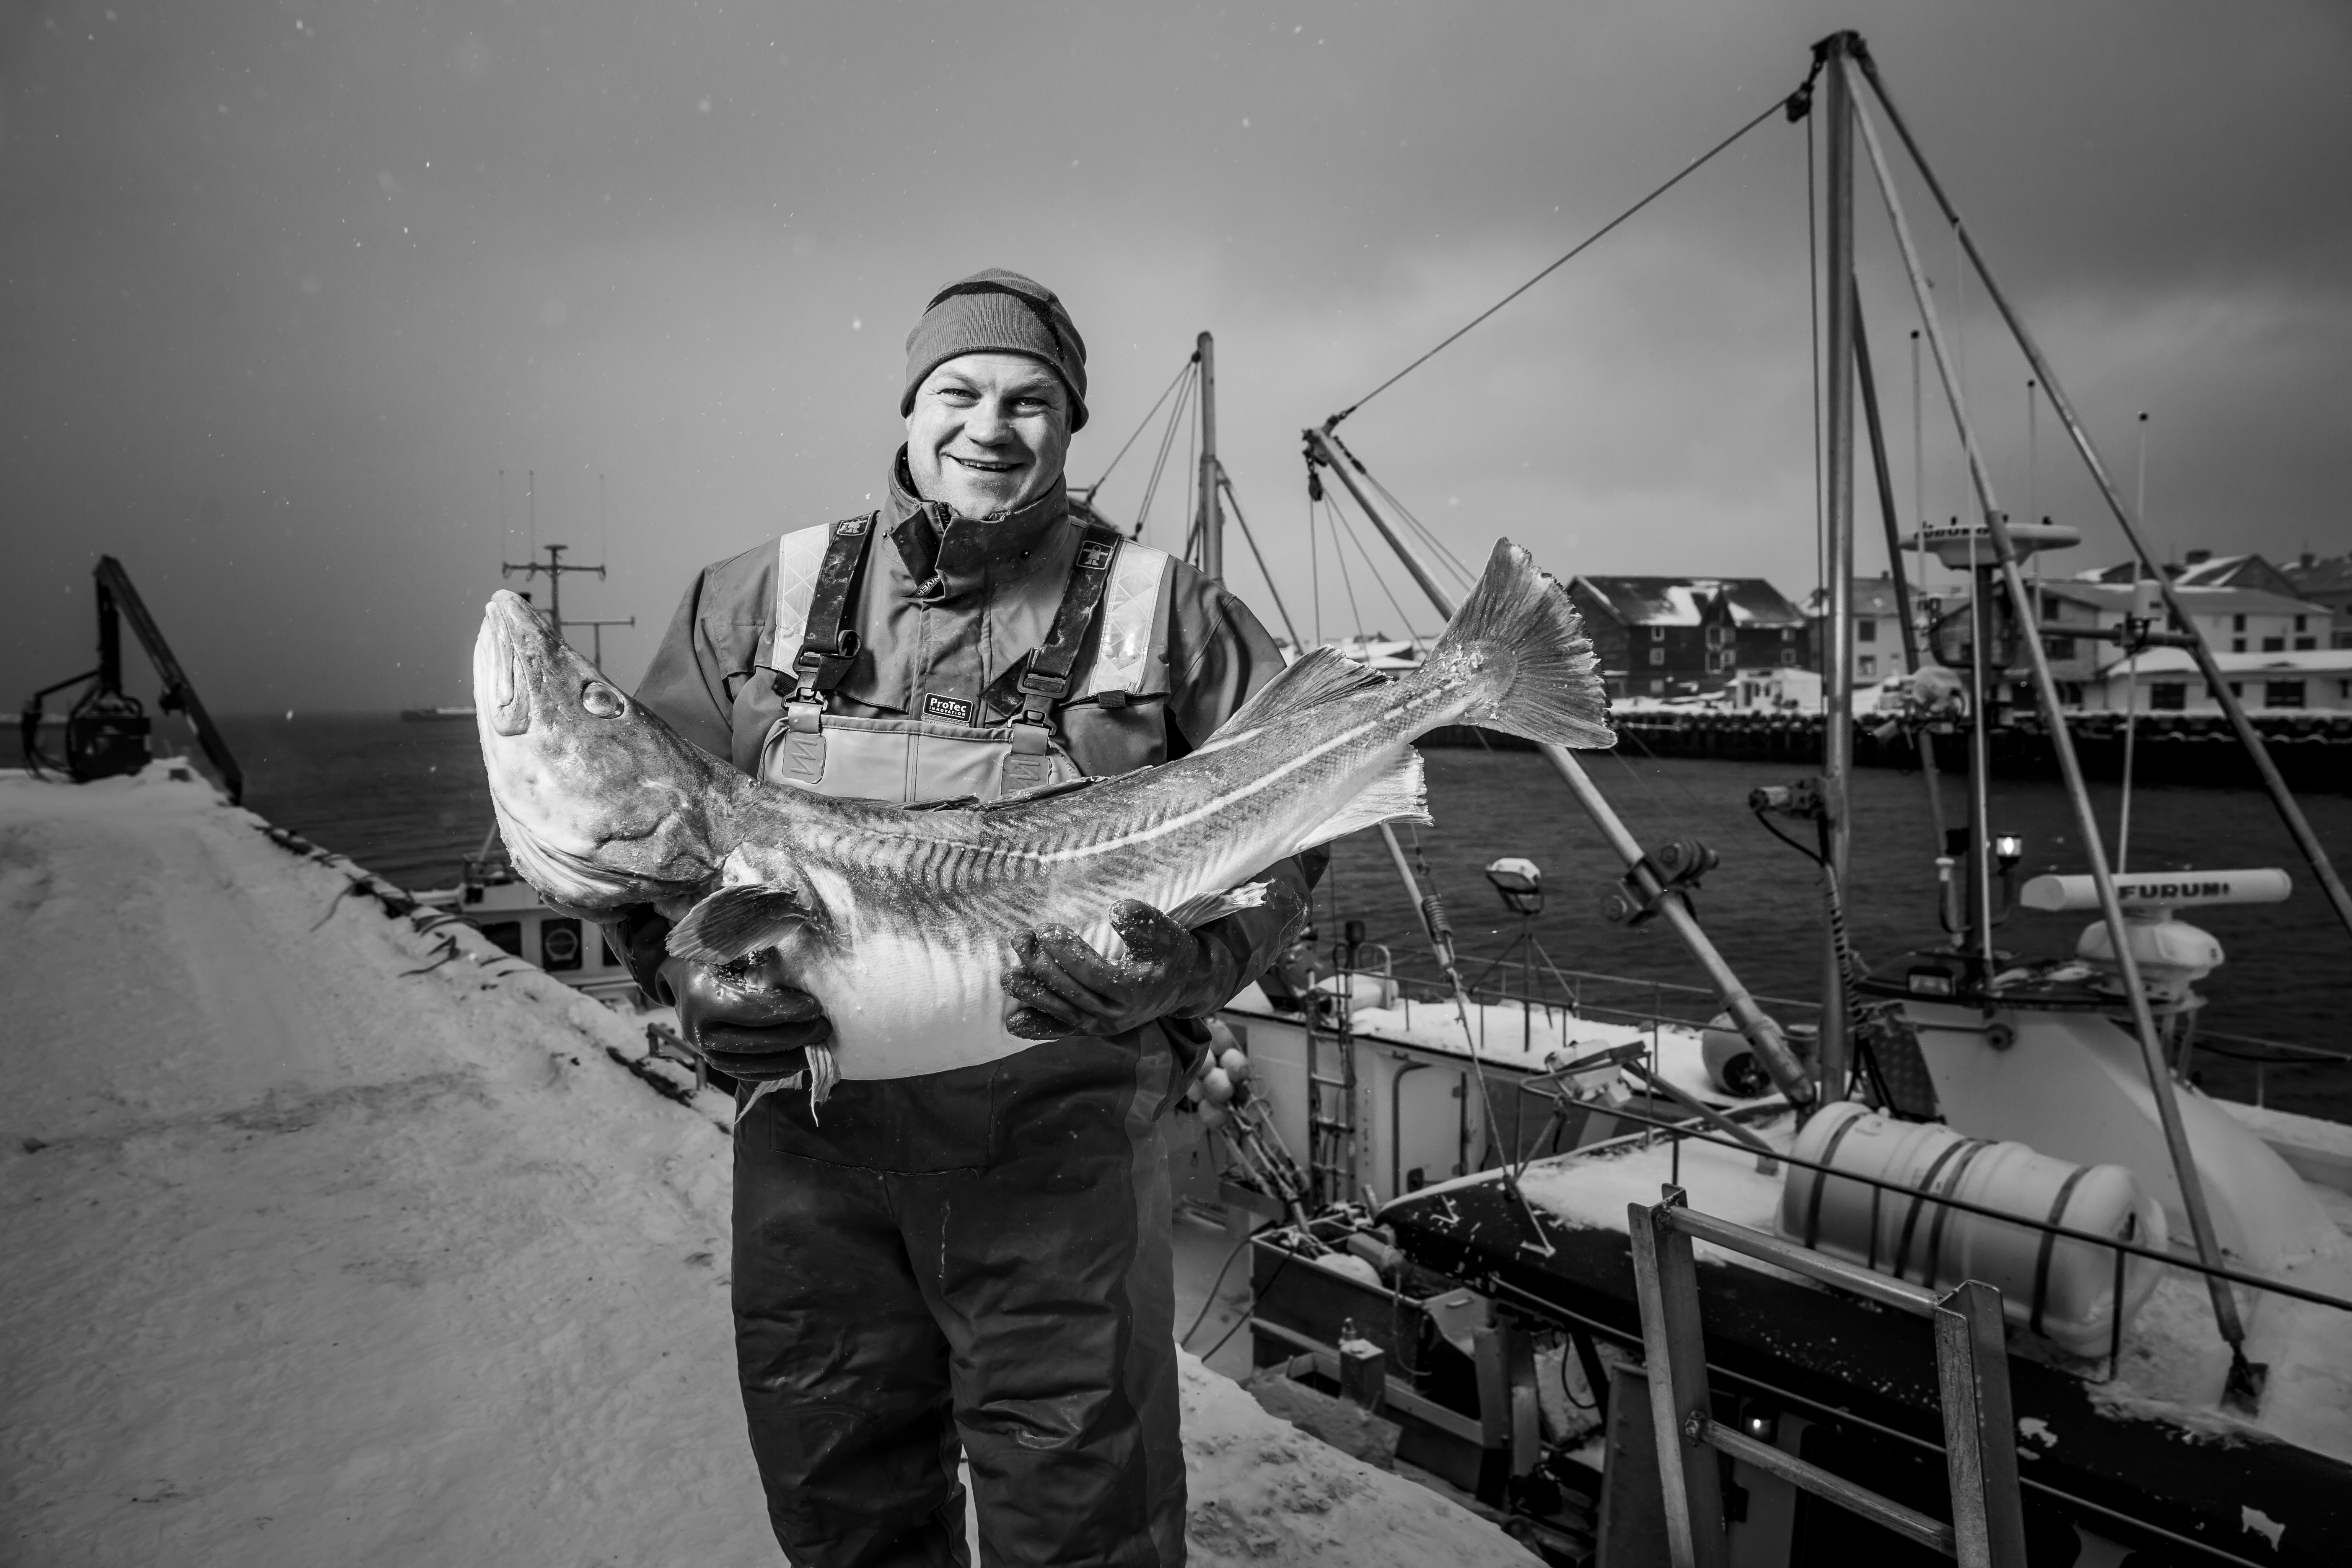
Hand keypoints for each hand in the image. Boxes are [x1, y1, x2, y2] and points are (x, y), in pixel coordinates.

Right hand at [659, 948, 830, 1081]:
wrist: (680, 979)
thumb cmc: (709, 957)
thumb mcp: (725, 945)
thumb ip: (754, 946)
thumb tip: (797, 939)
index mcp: (702, 997)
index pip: (753, 1010)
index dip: (788, 1010)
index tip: (815, 1007)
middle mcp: (699, 1030)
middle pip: (757, 1041)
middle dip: (797, 1036)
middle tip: (824, 1027)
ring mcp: (704, 1051)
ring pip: (753, 1064)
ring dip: (790, 1058)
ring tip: (818, 1046)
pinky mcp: (712, 1062)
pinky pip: (746, 1074)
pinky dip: (774, 1071)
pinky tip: (798, 1061)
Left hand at [1005, 899, 1214, 1041]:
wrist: (1180, 984)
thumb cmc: (1169, 952)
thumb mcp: (1166, 933)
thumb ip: (1145, 922)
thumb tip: (1117, 910)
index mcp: (1133, 991)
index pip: (1093, 973)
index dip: (1067, 953)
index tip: (1045, 930)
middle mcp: (1116, 1015)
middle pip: (1072, 992)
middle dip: (1042, 967)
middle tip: (1020, 939)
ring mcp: (1103, 1026)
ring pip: (1063, 1012)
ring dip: (1033, 995)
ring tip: (1008, 976)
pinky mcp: (1093, 1029)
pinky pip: (1063, 1031)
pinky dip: (1039, 1028)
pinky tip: (1014, 1022)